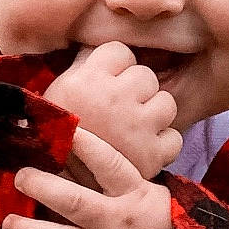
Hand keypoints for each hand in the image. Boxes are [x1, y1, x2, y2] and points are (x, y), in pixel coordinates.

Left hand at [6, 128, 176, 228]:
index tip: (63, 130)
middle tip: (20, 177)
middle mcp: (116, 222)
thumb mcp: (144, 192)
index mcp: (132, 194)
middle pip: (74, 202)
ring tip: (9, 224)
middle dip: (42, 187)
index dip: (85, 145)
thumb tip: (67, 146)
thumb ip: (110, 176)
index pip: (108, 163)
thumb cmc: (154, 221)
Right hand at [44, 42, 182, 182]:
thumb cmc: (53, 135)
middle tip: (121, 109)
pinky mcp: (151, 155)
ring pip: (167, 104)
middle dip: (136, 90)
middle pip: (146, 76)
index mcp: (88, 80)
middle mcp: (115, 99)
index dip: (116, 66)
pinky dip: (163, 144)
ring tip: (135, 127)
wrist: (55, 185)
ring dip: (154, 114)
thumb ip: (84, 65)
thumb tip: (100, 42)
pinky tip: (144, 147)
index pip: (121, 51)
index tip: (108, 81)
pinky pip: (174, 137)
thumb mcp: (58, 91)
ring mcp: (136, 128)